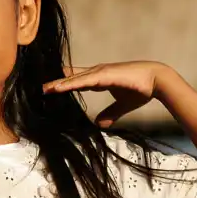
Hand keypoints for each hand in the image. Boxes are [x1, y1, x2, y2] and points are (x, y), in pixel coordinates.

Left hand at [42, 61, 166, 126]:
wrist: (157, 80)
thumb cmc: (141, 89)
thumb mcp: (121, 105)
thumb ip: (110, 114)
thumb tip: (99, 125)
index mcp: (99, 78)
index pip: (76, 81)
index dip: (64, 84)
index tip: (50, 89)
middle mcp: (97, 72)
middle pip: (71, 78)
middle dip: (56, 83)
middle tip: (39, 88)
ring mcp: (100, 72)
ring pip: (74, 79)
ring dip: (58, 84)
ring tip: (43, 89)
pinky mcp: (104, 75)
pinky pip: (83, 81)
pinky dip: (70, 84)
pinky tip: (58, 88)